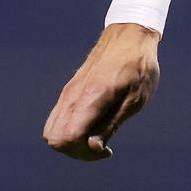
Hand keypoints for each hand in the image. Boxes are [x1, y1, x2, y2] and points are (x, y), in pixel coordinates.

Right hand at [43, 23, 161, 159]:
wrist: (128, 37)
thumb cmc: (138, 68)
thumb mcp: (134, 100)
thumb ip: (110, 125)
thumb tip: (91, 148)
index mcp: (90, 98)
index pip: (68, 138)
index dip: (86, 153)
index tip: (108, 150)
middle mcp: (72, 97)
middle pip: (55, 139)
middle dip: (77, 152)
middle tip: (103, 148)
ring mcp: (67, 94)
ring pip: (51, 132)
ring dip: (71, 143)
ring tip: (97, 140)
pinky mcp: (67, 92)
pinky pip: (56, 120)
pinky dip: (69, 132)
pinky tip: (91, 129)